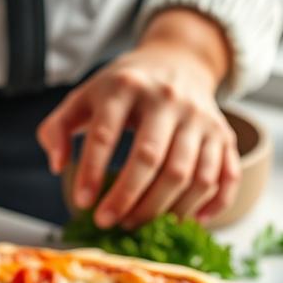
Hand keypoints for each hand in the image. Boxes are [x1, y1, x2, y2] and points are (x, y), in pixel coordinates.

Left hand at [36, 9, 238, 228]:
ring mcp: (202, 118)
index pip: (106, 134)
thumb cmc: (124, 88)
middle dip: (127, 198)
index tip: (82, 202)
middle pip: (151, 159)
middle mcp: (169, 99)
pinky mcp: (225, 135)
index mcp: (126, 86)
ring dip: (161, 209)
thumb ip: (59, 128)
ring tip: (135, 222)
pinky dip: (211, 205)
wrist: (180, 59)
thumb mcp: (84, 96)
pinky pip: (226, 177)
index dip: (91, 172)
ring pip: (189, 175)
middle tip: (108, 222)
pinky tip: (186, 223)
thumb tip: (57, 166)